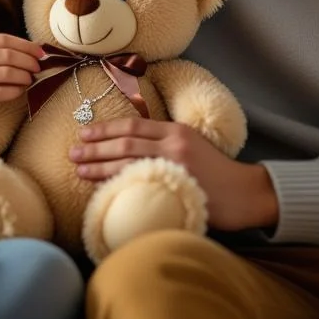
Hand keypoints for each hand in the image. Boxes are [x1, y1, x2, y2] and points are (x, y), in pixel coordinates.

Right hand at [0, 34, 44, 124]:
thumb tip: (26, 52)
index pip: (2, 39)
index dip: (25, 45)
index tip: (40, 52)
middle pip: (6, 55)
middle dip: (28, 61)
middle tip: (38, 67)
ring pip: (4, 73)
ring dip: (23, 77)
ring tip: (30, 80)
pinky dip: (14, 91)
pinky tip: (20, 91)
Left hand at [70, 118, 278, 232]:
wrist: (245, 193)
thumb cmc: (217, 173)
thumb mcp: (192, 147)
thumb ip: (164, 145)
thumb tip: (129, 149)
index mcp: (176, 130)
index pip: (133, 125)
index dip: (105, 129)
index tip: (84, 133)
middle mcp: (173, 143)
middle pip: (125, 142)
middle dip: (95, 147)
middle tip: (73, 153)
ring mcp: (175, 166)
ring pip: (128, 161)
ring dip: (99, 165)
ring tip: (78, 169)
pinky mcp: (177, 187)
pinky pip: (140, 184)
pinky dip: (119, 185)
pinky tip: (102, 189)